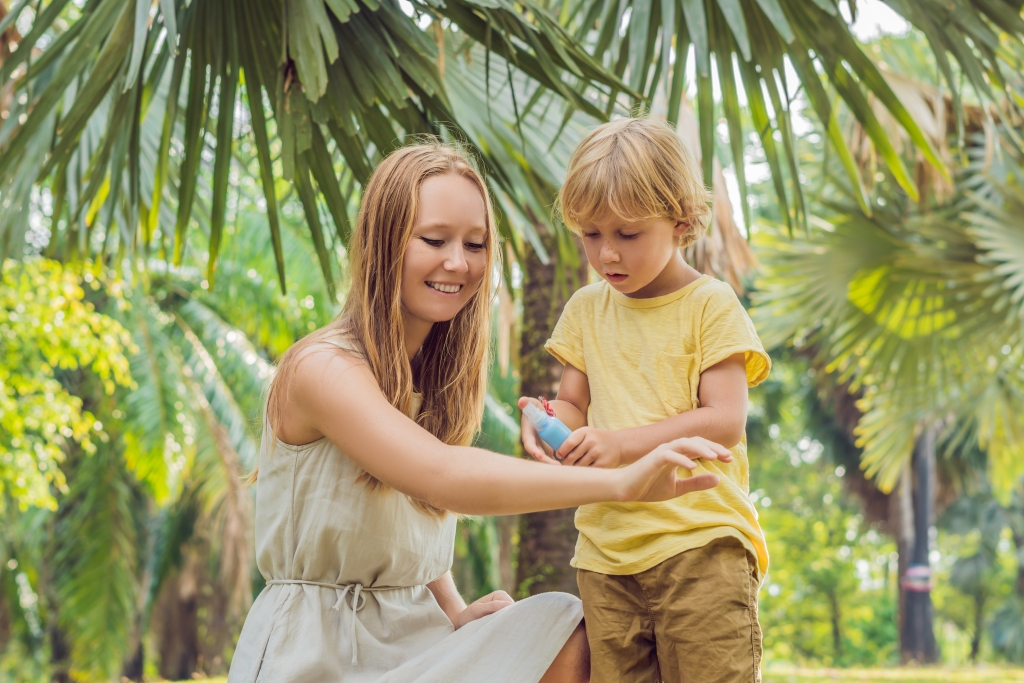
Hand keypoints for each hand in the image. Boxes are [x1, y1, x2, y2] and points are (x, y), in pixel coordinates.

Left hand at [451, 590, 514, 628]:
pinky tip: (501, 635)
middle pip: (514, 612)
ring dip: (508, 626)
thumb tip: (508, 605)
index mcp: (500, 595)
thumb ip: (492, 606)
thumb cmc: (467, 615)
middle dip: (510, 621)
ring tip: (500, 634)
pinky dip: (506, 629)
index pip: (511, 606)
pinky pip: (509, 624)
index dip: (509, 616)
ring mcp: (505, 610)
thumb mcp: (477, 610)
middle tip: (501, 632)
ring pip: (513, 619)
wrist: (461, 623)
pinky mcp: (503, 618)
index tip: (500, 625)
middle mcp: (505, 600)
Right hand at [517, 397, 558, 464]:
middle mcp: (533, 443)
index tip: (539, 456)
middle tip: (557, 466)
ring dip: (553, 464)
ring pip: (546, 459)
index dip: (533, 450)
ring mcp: (540, 447)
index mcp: (528, 433)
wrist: (544, 415)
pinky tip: (567, 467)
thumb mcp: (534, 404)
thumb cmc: (538, 409)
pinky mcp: (547, 449)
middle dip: (546, 462)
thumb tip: (522, 400)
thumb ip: (528, 402)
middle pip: (538, 455)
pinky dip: (557, 463)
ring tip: (564, 468)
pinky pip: (551, 458)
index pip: (529, 444)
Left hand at [558, 427, 621, 467]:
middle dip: (565, 463)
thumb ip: (574, 439)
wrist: (619, 444)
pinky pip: (587, 471)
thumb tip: (556, 453)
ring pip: (578, 466)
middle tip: (563, 465)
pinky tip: (583, 472)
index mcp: (585, 432)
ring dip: (574, 468)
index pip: (569, 443)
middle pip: (572, 456)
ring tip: (573, 468)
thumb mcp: (587, 433)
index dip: (561, 451)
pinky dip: (583, 473)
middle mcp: (592, 441)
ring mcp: (598, 453)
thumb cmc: (598, 439)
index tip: (558, 456)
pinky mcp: (602, 464)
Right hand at [615, 437, 731, 502]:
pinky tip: (693, 466)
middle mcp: (670, 449)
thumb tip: (718, 479)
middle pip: (695, 441)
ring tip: (714, 457)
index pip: (699, 447)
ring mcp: (661, 452)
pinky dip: (682, 459)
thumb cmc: (648, 487)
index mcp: (677, 454)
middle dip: (713, 447)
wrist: (624, 490)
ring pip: (684, 443)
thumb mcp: (678, 488)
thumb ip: (696, 483)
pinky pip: (669, 455)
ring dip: (700, 448)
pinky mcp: (652, 459)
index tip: (729, 459)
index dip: (715, 450)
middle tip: (727, 457)